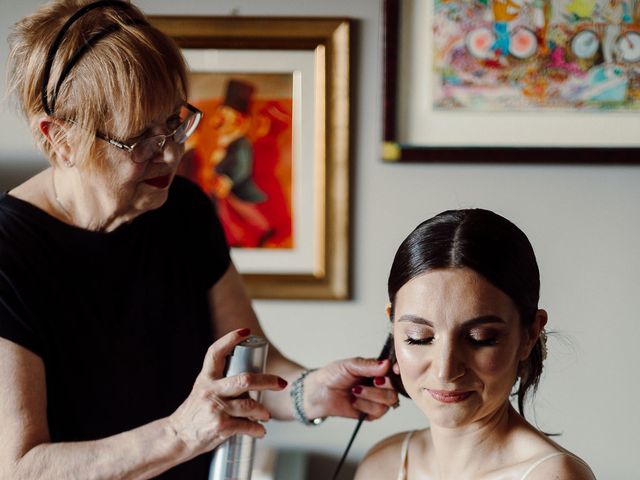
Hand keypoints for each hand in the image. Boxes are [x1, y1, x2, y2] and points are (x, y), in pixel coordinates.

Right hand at [167, 329, 286, 456]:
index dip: (230, 339)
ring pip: (249, 405)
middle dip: (267, 381)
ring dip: (262, 411)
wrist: (177, 437)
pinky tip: (260, 431)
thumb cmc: (194, 414)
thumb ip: (221, 383)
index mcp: (206, 378)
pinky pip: (246, 426)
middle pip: (245, 380)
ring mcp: (215, 409)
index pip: (216, 352)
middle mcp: (210, 391)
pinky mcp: (220, 427)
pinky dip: (256, 429)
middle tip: (281, 383)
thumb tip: (251, 380)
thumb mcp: (202, 391)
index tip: (246, 331)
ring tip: (266, 415)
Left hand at [303, 358, 397, 420]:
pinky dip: (365, 407)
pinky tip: (354, 402)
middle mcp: (380, 385)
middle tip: (371, 382)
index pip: (396, 372)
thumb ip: (368, 365)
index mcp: (377, 370)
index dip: (398, 372)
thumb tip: (387, 364)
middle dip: (381, 387)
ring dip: (370, 396)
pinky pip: (378, 413)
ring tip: (355, 391)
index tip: (393, 371)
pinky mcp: (370, 414)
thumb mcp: (349, 365)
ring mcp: (376, 400)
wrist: (318, 392)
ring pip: (388, 402)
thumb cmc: (333, 375)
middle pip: (395, 389)